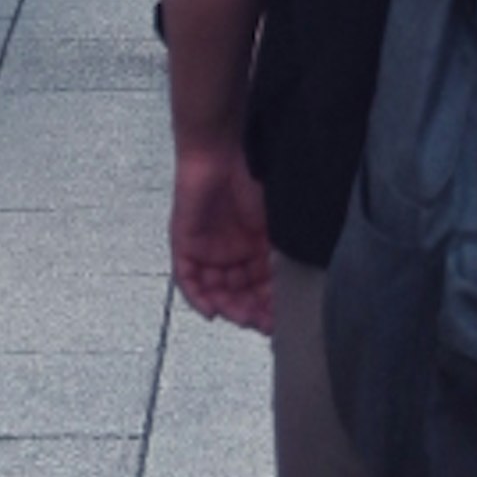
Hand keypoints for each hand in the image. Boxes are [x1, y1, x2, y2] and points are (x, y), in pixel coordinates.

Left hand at [169, 142, 274, 332]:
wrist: (220, 152)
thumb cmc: (252, 181)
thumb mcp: (274, 225)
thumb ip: (279, 256)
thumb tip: (292, 290)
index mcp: (253, 249)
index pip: (260, 287)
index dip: (269, 305)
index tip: (280, 321)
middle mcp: (229, 254)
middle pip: (237, 294)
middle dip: (250, 311)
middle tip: (262, 324)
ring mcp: (206, 251)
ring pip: (214, 291)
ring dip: (228, 308)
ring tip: (243, 318)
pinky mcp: (184, 245)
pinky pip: (187, 280)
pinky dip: (198, 298)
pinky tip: (212, 311)